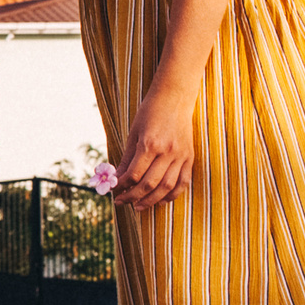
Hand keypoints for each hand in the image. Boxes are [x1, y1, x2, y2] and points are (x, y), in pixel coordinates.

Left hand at [113, 90, 196, 209]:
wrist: (175, 98)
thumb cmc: (150, 112)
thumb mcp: (133, 133)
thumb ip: (127, 159)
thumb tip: (118, 180)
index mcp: (150, 144)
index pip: (134, 174)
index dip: (122, 186)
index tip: (114, 190)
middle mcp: (167, 152)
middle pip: (149, 184)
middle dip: (133, 197)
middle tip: (122, 202)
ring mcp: (181, 156)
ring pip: (167, 187)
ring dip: (151, 201)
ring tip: (138, 206)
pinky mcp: (190, 157)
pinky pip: (183, 182)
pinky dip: (172, 195)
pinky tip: (160, 200)